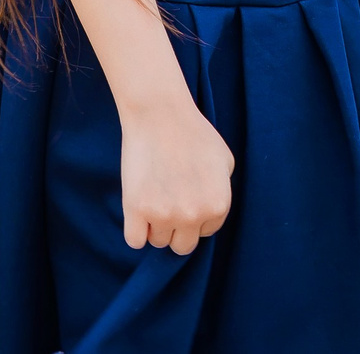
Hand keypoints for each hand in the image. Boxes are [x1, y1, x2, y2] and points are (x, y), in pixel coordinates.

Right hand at [121, 94, 234, 254]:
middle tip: (167, 201)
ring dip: (154, 225)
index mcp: (218, 205)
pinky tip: (137, 212)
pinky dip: (135, 230)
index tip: (184, 196)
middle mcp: (193, 215)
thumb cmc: (193, 132)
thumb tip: (210, 210)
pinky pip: (134, 240)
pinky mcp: (136, 209)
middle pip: (182, 245)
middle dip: (176, 228)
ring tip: (152, 196)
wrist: (160, 114)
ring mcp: (164, 214)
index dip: (194, 215)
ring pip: (157, 241)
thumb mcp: (225, 161)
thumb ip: (222, 191)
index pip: (205, 232)